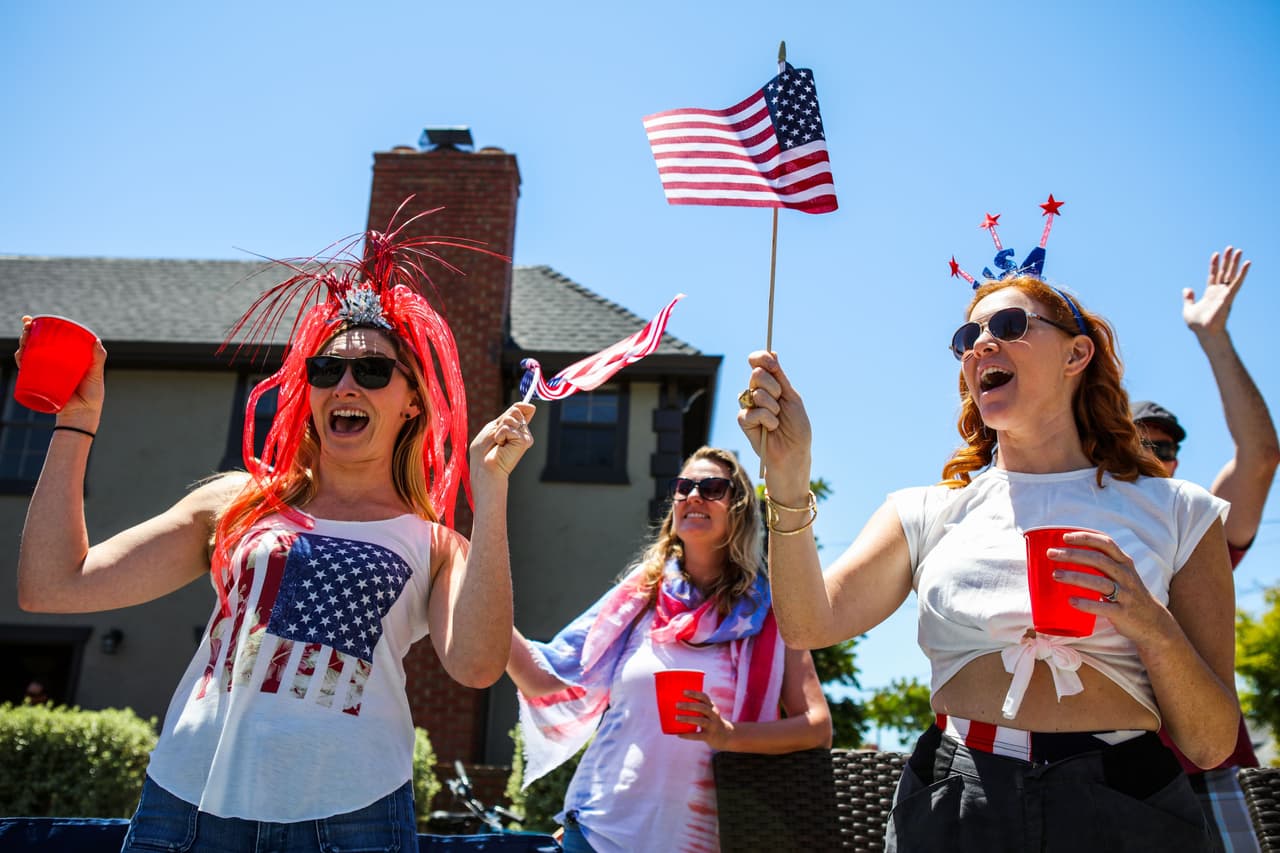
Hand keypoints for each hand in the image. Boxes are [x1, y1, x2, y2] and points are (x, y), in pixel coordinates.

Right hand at [16, 315, 107, 428]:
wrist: (83, 416)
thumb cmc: (92, 395)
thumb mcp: (96, 375)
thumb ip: (98, 359)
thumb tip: (97, 340)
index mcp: (64, 357)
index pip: (48, 339)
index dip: (38, 328)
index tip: (32, 319)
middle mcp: (51, 364)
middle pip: (34, 345)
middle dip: (26, 333)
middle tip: (27, 326)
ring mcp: (43, 374)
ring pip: (28, 356)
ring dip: (22, 345)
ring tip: (25, 340)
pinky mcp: (39, 385)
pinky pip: (27, 373)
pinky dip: (22, 363)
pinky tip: (20, 355)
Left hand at [469, 402, 534, 478]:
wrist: (484, 466)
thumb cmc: (485, 450)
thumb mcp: (495, 427)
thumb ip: (509, 416)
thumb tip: (531, 407)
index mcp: (515, 428)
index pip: (522, 409)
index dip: (521, 406)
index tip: (524, 407)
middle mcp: (523, 432)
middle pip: (515, 410)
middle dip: (502, 420)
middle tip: (498, 436)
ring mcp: (525, 437)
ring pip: (512, 418)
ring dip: (500, 429)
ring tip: (499, 442)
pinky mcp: (525, 441)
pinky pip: (508, 428)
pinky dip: (500, 435)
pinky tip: (501, 446)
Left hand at [675, 689, 733, 748]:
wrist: (727, 736)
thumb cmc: (712, 721)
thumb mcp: (709, 712)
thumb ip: (697, 708)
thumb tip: (676, 705)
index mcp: (712, 707)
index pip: (704, 697)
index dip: (694, 694)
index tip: (683, 692)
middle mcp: (714, 715)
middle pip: (702, 708)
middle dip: (689, 705)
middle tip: (677, 705)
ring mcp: (712, 726)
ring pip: (701, 721)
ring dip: (688, 718)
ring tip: (676, 717)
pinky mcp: (710, 736)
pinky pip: (698, 736)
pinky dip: (688, 735)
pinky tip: (679, 734)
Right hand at [737, 351, 812, 497]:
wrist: (794, 453)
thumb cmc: (797, 428)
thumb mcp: (792, 397)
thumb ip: (779, 376)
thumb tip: (772, 351)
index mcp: (771, 384)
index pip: (759, 363)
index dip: (761, 358)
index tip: (771, 361)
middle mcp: (758, 393)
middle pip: (756, 375)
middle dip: (773, 386)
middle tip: (781, 400)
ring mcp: (749, 406)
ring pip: (755, 392)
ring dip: (772, 405)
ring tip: (778, 418)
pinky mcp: (743, 421)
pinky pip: (752, 411)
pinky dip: (767, 419)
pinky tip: (772, 428)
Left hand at [1049, 530, 1177, 647]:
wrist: (1153, 621)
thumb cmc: (1129, 594)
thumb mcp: (1122, 574)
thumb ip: (1102, 564)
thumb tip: (1066, 555)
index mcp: (1124, 563)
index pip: (1106, 544)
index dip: (1086, 538)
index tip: (1065, 537)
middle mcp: (1126, 575)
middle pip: (1098, 560)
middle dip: (1073, 555)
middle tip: (1051, 554)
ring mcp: (1126, 594)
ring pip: (1099, 582)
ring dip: (1075, 577)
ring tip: (1055, 575)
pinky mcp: (1123, 613)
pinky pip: (1104, 607)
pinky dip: (1086, 604)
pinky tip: (1071, 601)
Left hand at [1182, 246, 1249, 339]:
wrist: (1204, 332)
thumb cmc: (1197, 324)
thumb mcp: (1188, 309)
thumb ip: (1188, 298)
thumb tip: (1186, 289)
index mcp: (1210, 293)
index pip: (1213, 275)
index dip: (1214, 265)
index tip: (1216, 254)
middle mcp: (1219, 292)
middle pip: (1224, 272)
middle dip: (1227, 260)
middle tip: (1231, 247)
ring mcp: (1225, 293)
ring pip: (1231, 274)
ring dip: (1235, 262)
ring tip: (1239, 250)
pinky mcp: (1229, 296)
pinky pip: (1237, 282)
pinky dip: (1242, 272)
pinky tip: (1247, 263)